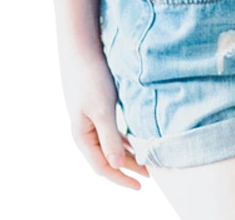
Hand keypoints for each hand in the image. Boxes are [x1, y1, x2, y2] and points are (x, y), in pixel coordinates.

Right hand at [57, 44, 149, 189]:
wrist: (82, 49)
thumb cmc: (92, 78)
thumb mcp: (103, 110)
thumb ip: (110, 139)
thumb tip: (118, 166)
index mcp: (83, 136)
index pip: (103, 167)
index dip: (121, 179)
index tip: (141, 186)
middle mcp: (86, 131)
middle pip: (108, 158)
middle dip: (129, 168)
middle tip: (151, 175)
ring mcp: (91, 119)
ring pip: (112, 144)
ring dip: (129, 154)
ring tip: (148, 161)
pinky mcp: (98, 107)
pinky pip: (113, 131)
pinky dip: (125, 139)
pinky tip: (137, 140)